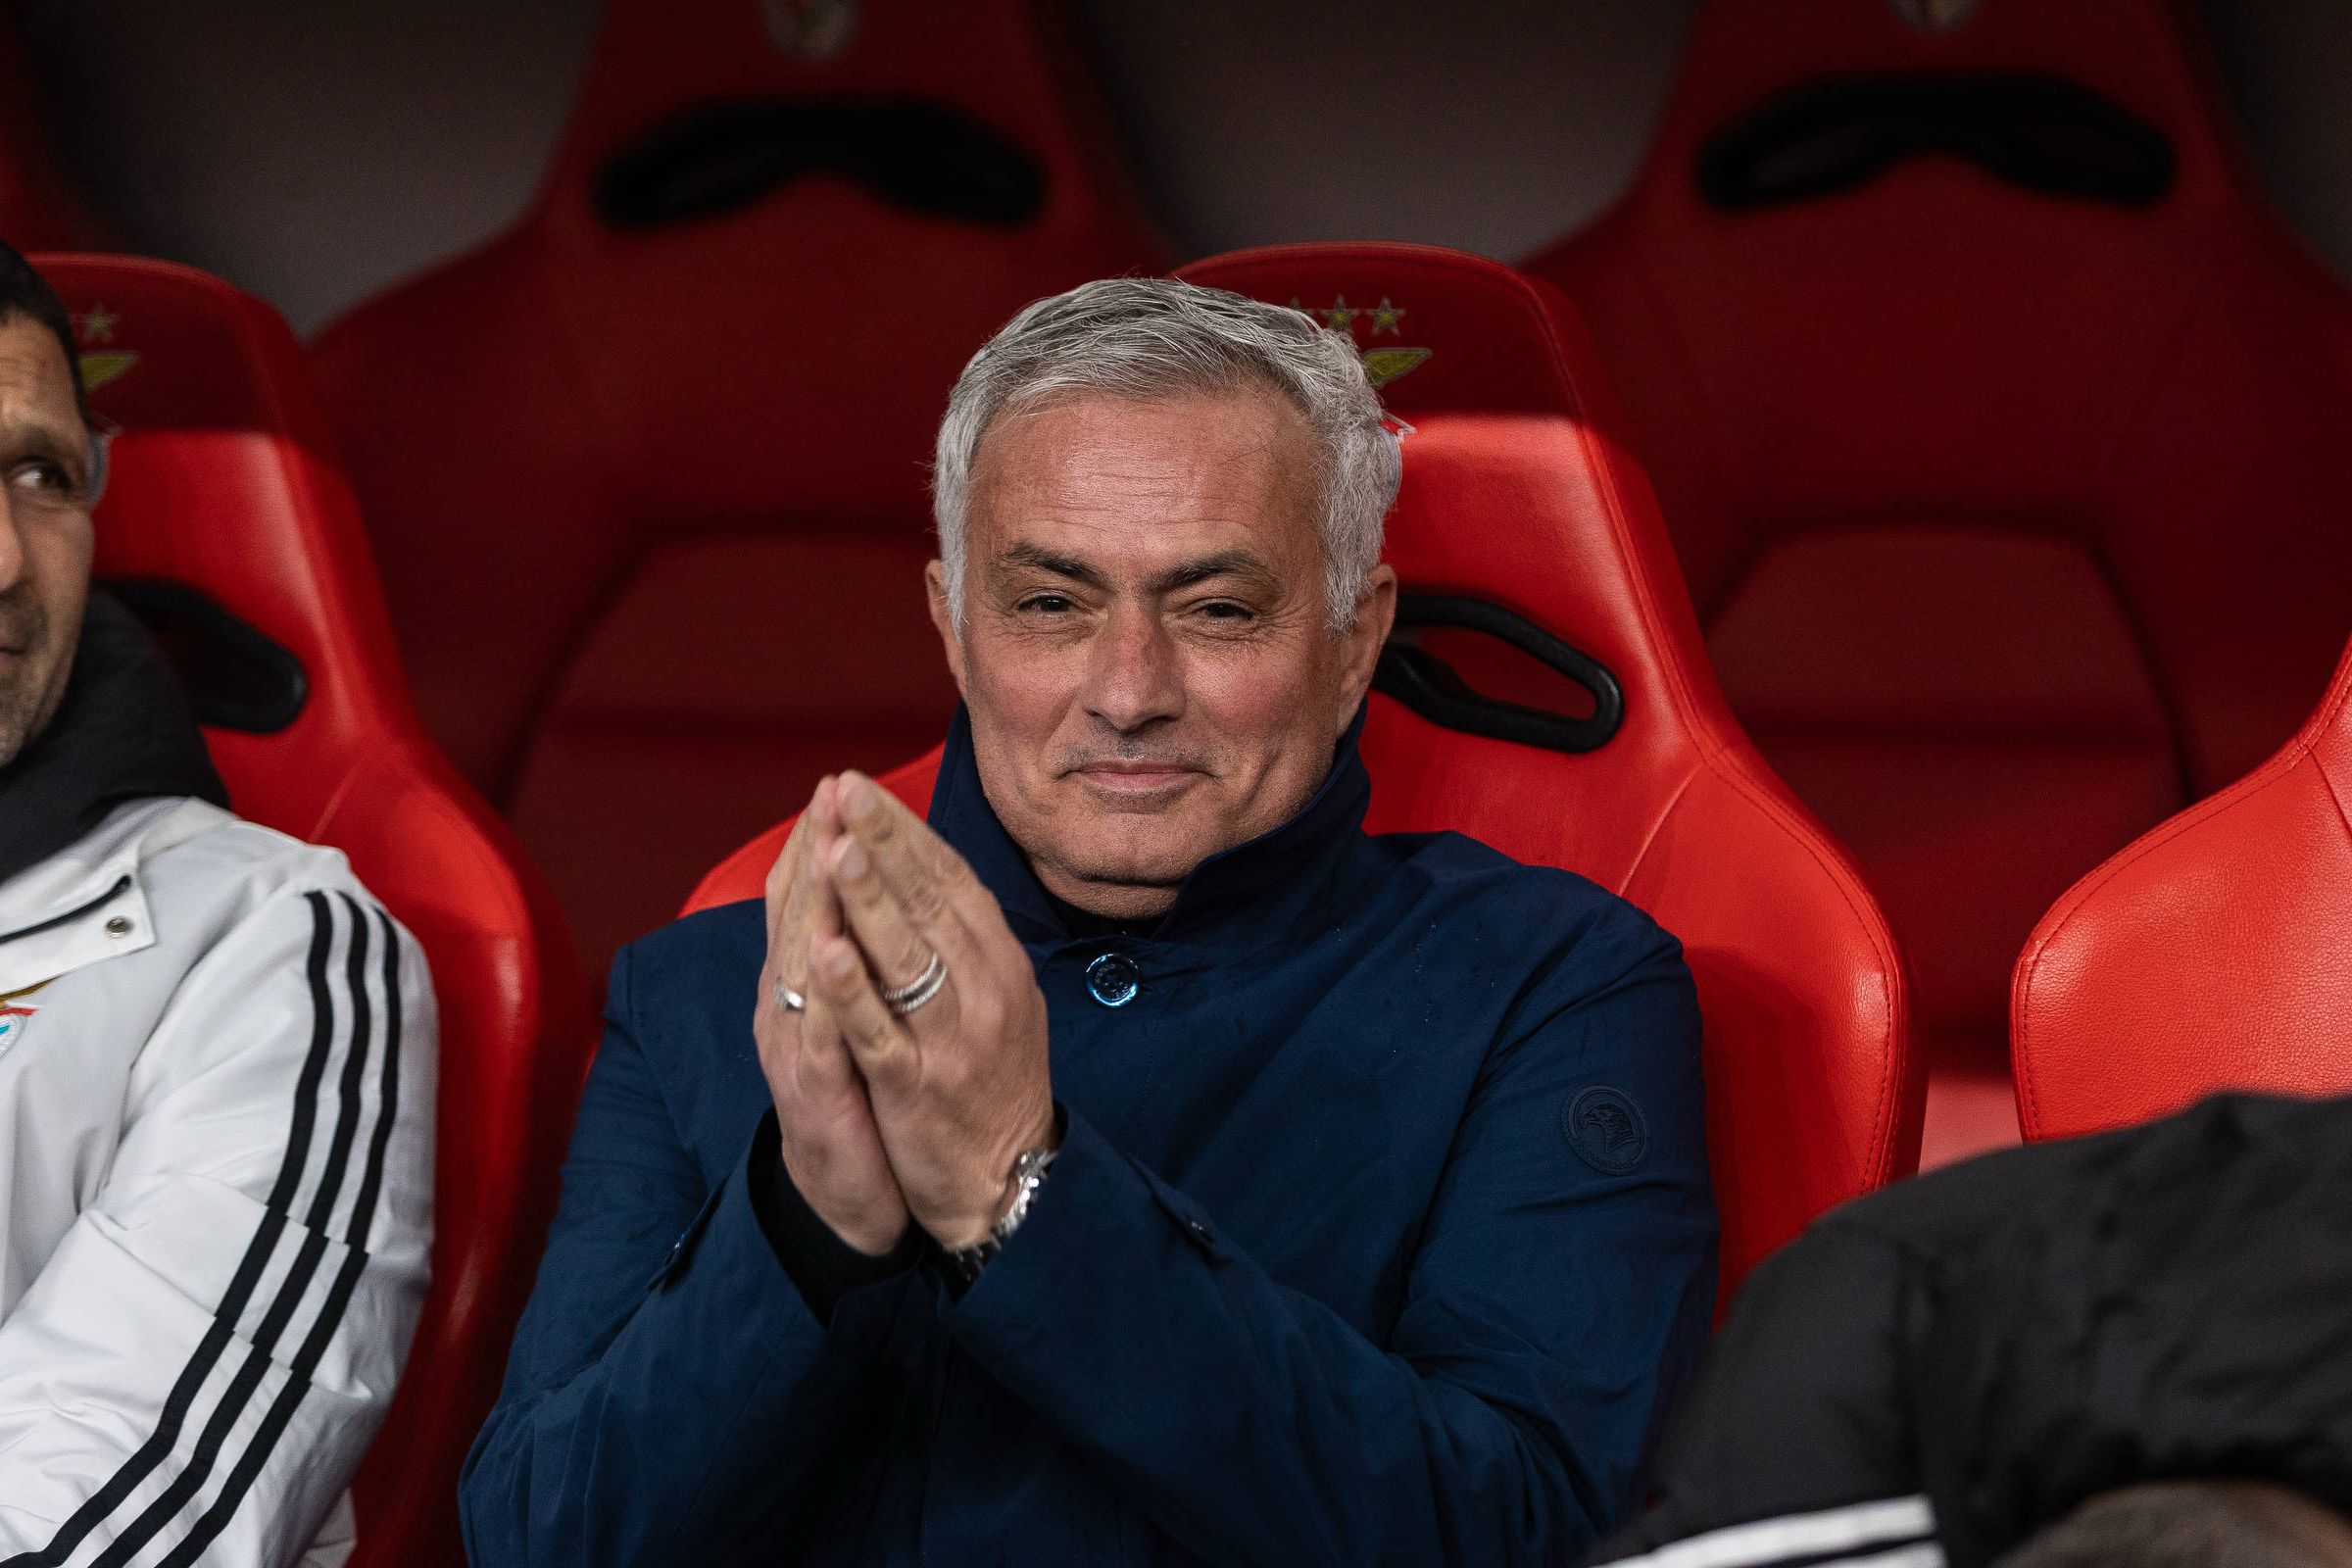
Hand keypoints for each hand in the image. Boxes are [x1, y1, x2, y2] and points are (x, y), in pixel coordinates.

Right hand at [753, 776, 909, 1254]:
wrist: (849, 1194)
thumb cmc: (858, 1092)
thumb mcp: (855, 1014)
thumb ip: (854, 954)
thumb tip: (865, 889)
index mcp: (804, 982)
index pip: (805, 896)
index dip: (819, 838)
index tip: (840, 782)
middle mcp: (792, 1006)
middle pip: (798, 916)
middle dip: (818, 847)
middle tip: (834, 787)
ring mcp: (800, 1049)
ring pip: (803, 964)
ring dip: (816, 903)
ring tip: (829, 841)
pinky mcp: (818, 1095)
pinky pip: (822, 1038)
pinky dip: (827, 994)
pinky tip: (831, 952)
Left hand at [806, 771, 1056, 1250]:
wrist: (1009, 1182)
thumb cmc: (994, 1081)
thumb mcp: (1001, 998)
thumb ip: (969, 938)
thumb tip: (928, 865)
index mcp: (1000, 963)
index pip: (951, 879)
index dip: (905, 831)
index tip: (860, 786)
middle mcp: (984, 990)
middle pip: (930, 903)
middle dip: (884, 843)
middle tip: (845, 790)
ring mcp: (952, 1038)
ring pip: (907, 956)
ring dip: (870, 898)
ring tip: (838, 846)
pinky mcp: (917, 1087)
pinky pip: (881, 1030)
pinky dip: (853, 990)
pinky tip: (827, 949)